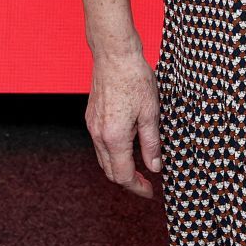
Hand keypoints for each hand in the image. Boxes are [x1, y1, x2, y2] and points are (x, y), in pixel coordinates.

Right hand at [86, 49, 162, 198]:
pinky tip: (128, 146)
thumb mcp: (151, 113)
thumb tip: (155, 167)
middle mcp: (98, 135)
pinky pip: (100, 144)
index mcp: (114, 137)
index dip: (137, 188)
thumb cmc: (134, 78)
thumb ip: (151, 144)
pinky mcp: (91, 117)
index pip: (123, 176)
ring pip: (103, 159)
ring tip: (140, 165)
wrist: (114, 54)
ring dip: (120, 167)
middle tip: (147, 182)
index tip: (150, 191)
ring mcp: (92, 126)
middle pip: (110, 172)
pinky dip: (113, 152)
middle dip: (128, 180)